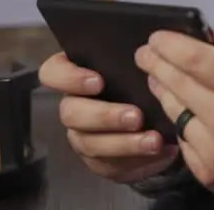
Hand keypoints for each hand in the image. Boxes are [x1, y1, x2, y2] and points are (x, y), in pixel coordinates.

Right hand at [37, 51, 178, 183]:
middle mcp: (73, 105)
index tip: (98, 81)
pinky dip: (135, 161)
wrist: (157, 116)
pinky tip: (159, 154)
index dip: (69, 77)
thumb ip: (140, 55)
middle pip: (70, 112)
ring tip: (154, 140)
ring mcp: (82, 135)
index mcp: (76, 74)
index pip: (53, 72)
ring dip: (124, 143)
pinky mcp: (98, 160)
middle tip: (136, 116)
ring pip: (89, 143)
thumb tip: (154, 47)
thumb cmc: (143, 79)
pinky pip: (108, 165)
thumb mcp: (141, 62)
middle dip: (105, 116)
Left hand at [135, 24, 213, 209]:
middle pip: (176, 84)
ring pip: (174, 115)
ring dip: (165, 94)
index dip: (169, 45)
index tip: (157, 37)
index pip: (195, 59)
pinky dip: (181, 125)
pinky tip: (185, 113)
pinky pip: (184, 143)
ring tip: (161, 80)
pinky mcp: (211, 176)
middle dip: (156, 64)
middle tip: (146, 54)